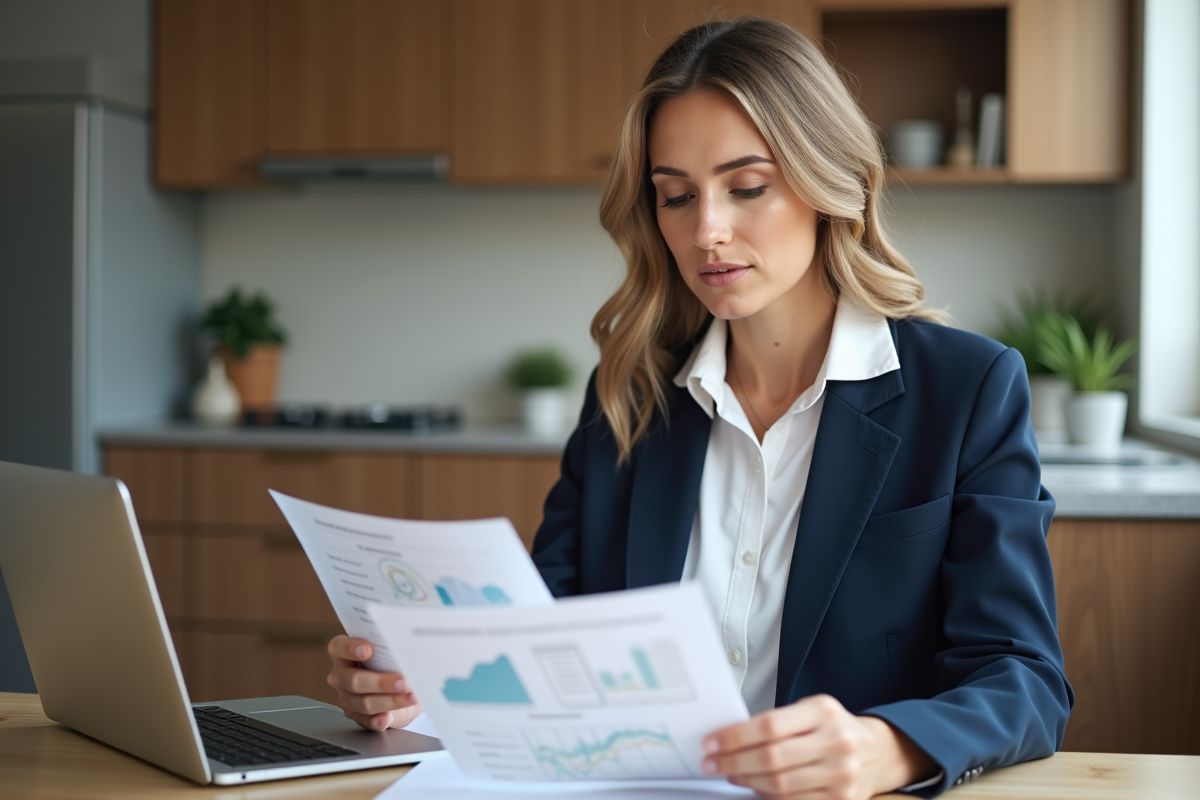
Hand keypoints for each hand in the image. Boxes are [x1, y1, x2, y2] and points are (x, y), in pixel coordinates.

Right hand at [326, 635, 422, 730]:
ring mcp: (347, 697)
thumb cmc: (393, 664)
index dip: (350, 648)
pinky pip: (366, 721)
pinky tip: (388, 717)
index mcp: (344, 654)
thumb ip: (391, 652)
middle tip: (403, 682)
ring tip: (409, 697)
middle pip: (354, 680)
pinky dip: (378, 720)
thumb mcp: (392, 654)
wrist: (404, 688)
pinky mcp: (357, 716)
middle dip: (382, 682)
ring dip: (389, 701)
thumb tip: (406, 650)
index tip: (368, 650)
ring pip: (363, 702)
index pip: (338, 648)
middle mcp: (341, 676)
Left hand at [701, 694, 936, 798]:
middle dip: (734, 763)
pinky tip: (755, 789)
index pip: (769, 726)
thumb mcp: (810, 710)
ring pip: (780, 786)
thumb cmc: (833, 727)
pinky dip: (769, 798)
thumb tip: (730, 737)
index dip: (735, 737)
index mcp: (823, 711)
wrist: (876, 752)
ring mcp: (842, 774)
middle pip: (772, 759)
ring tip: (731, 775)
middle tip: (712, 763)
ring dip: (748, 782)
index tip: (712, 743)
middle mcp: (836, 742)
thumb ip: (777, 722)